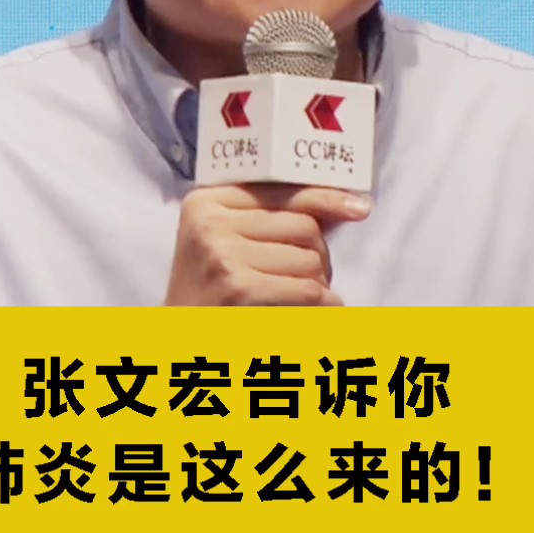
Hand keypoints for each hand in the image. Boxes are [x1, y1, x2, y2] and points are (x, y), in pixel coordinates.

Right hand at [164, 183, 370, 306]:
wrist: (175, 342)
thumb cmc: (210, 294)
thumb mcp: (225, 244)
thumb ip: (268, 219)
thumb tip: (343, 204)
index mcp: (205, 202)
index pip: (281, 191)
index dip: (324, 198)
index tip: (358, 208)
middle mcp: (210, 221)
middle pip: (302, 225)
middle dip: (319, 255)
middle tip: (311, 278)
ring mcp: (222, 253)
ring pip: (309, 259)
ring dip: (318, 284)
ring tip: (299, 300)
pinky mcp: (238, 286)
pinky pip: (308, 289)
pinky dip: (323, 304)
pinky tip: (317, 312)